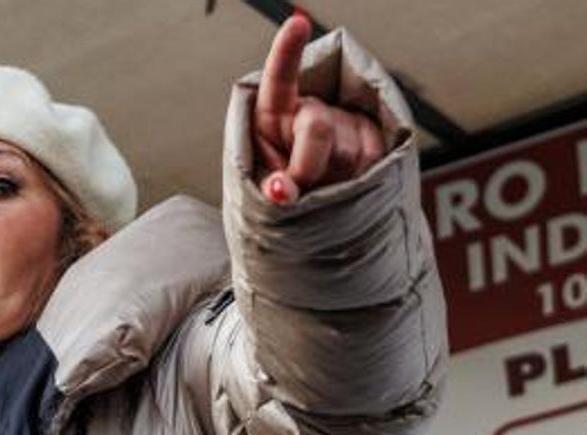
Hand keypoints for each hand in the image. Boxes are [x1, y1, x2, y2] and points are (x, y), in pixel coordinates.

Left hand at [253, 13, 385, 203]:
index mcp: (274, 114)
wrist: (320, 204)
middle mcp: (310, 112)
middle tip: (300, 184)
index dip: (287, 51)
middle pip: (317, 128)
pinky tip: (346, 181)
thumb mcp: (265, 188)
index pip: (279, 79)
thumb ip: (270, 184)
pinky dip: (355, 181)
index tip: (297, 24)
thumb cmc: (284, 190)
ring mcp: (346, 124)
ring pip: (346, 152)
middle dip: (306, 165)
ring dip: (333, 178)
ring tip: (325, 182)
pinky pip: (369, 162)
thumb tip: (282, 191)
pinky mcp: (376, 142)